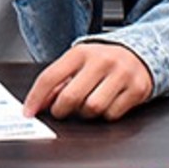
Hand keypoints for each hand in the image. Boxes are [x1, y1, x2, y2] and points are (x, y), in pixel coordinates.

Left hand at [23, 43, 152, 120]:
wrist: (140, 54)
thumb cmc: (102, 62)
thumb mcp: (78, 63)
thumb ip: (58, 81)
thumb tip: (39, 103)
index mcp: (81, 52)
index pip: (50, 77)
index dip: (36, 98)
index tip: (28, 112)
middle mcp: (101, 61)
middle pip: (70, 97)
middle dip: (61, 110)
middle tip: (61, 110)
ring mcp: (121, 74)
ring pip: (92, 108)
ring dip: (85, 113)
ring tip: (87, 103)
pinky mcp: (137, 89)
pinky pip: (112, 114)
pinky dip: (106, 115)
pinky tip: (107, 103)